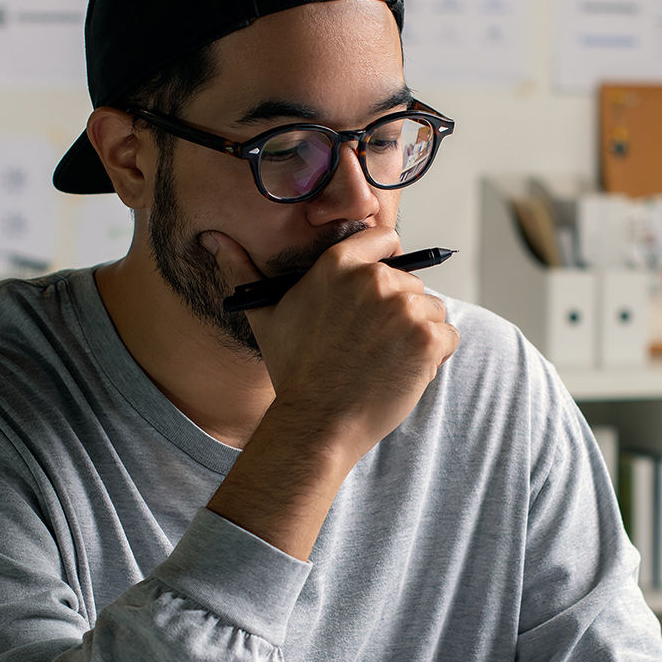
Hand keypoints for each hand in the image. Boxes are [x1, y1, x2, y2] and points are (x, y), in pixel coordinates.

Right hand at [203, 228, 458, 456]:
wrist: (317, 424)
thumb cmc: (293, 371)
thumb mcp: (265, 315)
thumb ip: (243, 270)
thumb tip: (214, 237)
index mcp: (339, 264)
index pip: (384, 239)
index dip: (386, 264)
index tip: (378, 295)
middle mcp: (375, 278)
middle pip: (410, 283)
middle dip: (398, 313)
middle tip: (370, 348)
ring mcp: (405, 307)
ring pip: (431, 310)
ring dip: (417, 335)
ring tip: (383, 363)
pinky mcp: (428, 337)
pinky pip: (447, 336)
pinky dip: (434, 357)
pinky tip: (402, 373)